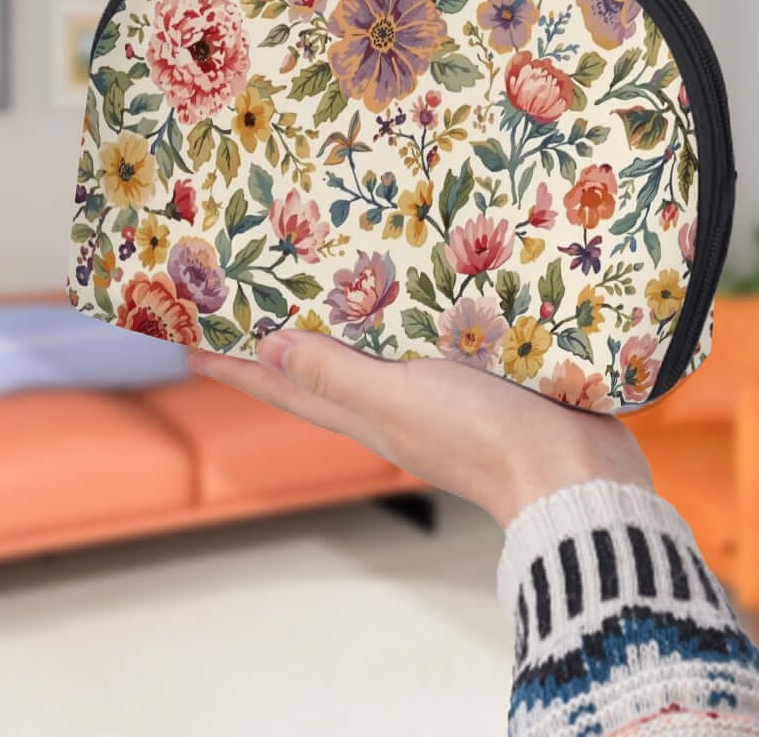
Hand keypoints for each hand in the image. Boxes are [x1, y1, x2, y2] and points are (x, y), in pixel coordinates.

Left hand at [187, 331, 651, 527]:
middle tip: (242, 297)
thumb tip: (264, 346)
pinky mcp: (475, 378)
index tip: (184, 337)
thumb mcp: (398, 401)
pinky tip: (411, 295)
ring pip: (367, 353)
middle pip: (315, 367)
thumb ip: (336, 374)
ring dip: (335, 325)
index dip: (232, 365)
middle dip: (275, 337)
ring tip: (313, 286)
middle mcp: (389, 404)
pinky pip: (420, 344)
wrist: (574, 472)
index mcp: (364, 411)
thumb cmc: (483, 437)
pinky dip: (399, 321)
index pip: (281, 384)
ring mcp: (433, 394)